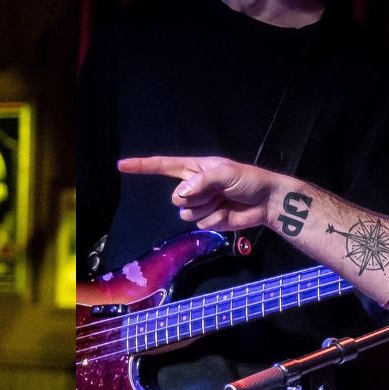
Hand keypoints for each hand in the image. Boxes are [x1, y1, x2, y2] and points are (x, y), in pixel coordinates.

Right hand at [118, 156, 283, 231]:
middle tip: (217, 192)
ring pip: (187, 213)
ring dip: (207, 209)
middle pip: (176, 197)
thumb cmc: (249, 180)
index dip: (142, 166)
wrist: (267, 202)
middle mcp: (194, 186)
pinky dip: (215, 219)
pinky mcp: (209, 220)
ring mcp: (201, 204)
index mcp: (196, 168)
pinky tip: (228, 213)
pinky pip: (201, 224)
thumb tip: (181, 194)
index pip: (163, 166)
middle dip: (195, 197)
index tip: (121, 165)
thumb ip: (201, 181)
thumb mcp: (225, 173)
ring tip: (224, 201)